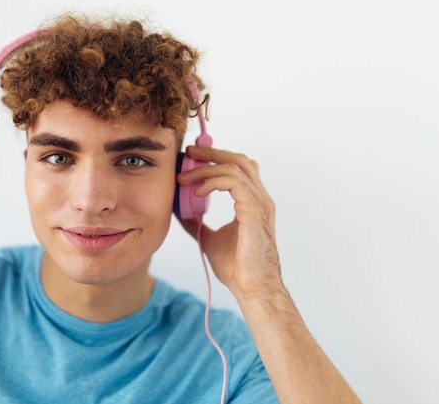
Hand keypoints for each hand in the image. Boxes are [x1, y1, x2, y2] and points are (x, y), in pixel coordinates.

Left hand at [176, 146, 282, 301]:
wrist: (251, 287)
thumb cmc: (237, 267)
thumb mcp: (209, 238)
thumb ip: (197, 222)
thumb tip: (180, 211)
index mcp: (252, 202)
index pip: (237, 168)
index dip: (216, 158)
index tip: (192, 158)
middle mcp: (259, 198)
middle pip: (238, 159)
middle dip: (211, 152)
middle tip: (188, 153)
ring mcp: (260, 202)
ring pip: (235, 166)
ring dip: (206, 167)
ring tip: (184, 177)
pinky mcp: (254, 210)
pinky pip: (233, 181)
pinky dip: (212, 181)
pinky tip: (197, 191)